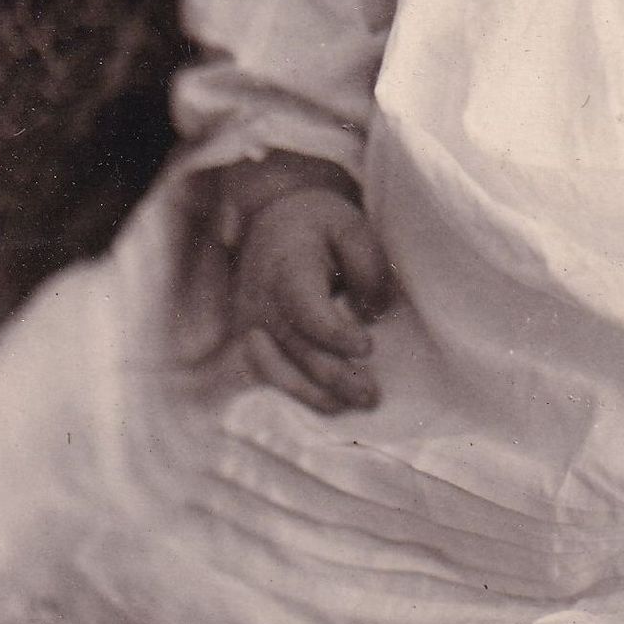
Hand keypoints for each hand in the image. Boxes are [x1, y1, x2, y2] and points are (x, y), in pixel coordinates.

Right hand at [229, 173, 395, 410]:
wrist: (272, 219)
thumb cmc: (319, 224)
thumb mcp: (352, 227)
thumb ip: (367, 265)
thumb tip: (373, 312)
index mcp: (287, 268)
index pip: (307, 311)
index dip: (335, 334)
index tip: (368, 346)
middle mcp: (261, 300)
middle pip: (297, 349)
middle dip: (336, 377)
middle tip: (372, 396)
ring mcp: (251, 323)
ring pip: (278, 371)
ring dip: (315, 394)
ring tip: (350, 405)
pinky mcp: (250, 338)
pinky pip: (267, 374)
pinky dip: (295, 392)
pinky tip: (325, 402)